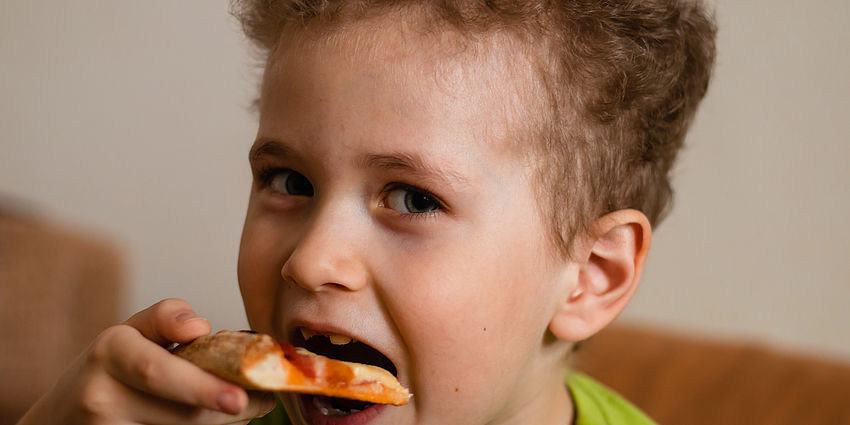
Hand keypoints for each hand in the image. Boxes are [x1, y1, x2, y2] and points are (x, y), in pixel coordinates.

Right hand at [17, 299, 274, 424]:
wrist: (60, 417)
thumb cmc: (110, 368)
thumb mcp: (131, 331)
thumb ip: (167, 318)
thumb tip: (201, 327)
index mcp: (110, 352)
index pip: (158, 372)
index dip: (201, 387)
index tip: (240, 398)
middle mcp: (102, 396)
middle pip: (182, 415)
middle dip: (231, 411)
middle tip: (265, 401)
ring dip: (222, 424)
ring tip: (247, 408)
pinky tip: (216, 421)